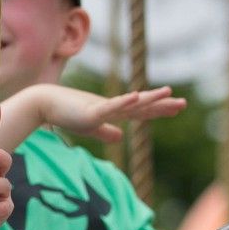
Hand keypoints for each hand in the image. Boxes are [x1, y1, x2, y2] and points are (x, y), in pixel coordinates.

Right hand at [44, 85, 185, 142]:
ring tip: (168, 92)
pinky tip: (136, 96)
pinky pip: (111, 106)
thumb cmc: (65, 115)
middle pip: (141, 107)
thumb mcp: (90, 128)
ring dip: (149, 98)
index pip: (141, 112)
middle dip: (162, 105)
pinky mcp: (91, 111)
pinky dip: (124, 101)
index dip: (159, 110)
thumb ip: (105, 132)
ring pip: (130, 104)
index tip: (177, 108)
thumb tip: (119, 137)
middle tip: (183, 104)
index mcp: (112, 113)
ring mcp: (102, 108)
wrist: (44, 104)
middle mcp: (112, 108)